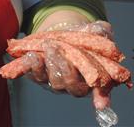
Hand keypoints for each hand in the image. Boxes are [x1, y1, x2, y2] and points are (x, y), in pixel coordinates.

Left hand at [0, 21, 130, 110]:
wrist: (61, 34)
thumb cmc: (82, 37)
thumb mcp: (93, 30)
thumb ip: (100, 31)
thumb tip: (99, 30)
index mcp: (93, 77)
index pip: (100, 91)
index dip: (102, 97)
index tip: (101, 103)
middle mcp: (75, 84)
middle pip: (72, 86)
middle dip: (67, 70)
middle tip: (60, 51)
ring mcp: (56, 82)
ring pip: (54, 82)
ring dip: (50, 66)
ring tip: (49, 47)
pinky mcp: (39, 76)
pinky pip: (35, 75)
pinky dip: (32, 66)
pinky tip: (32, 55)